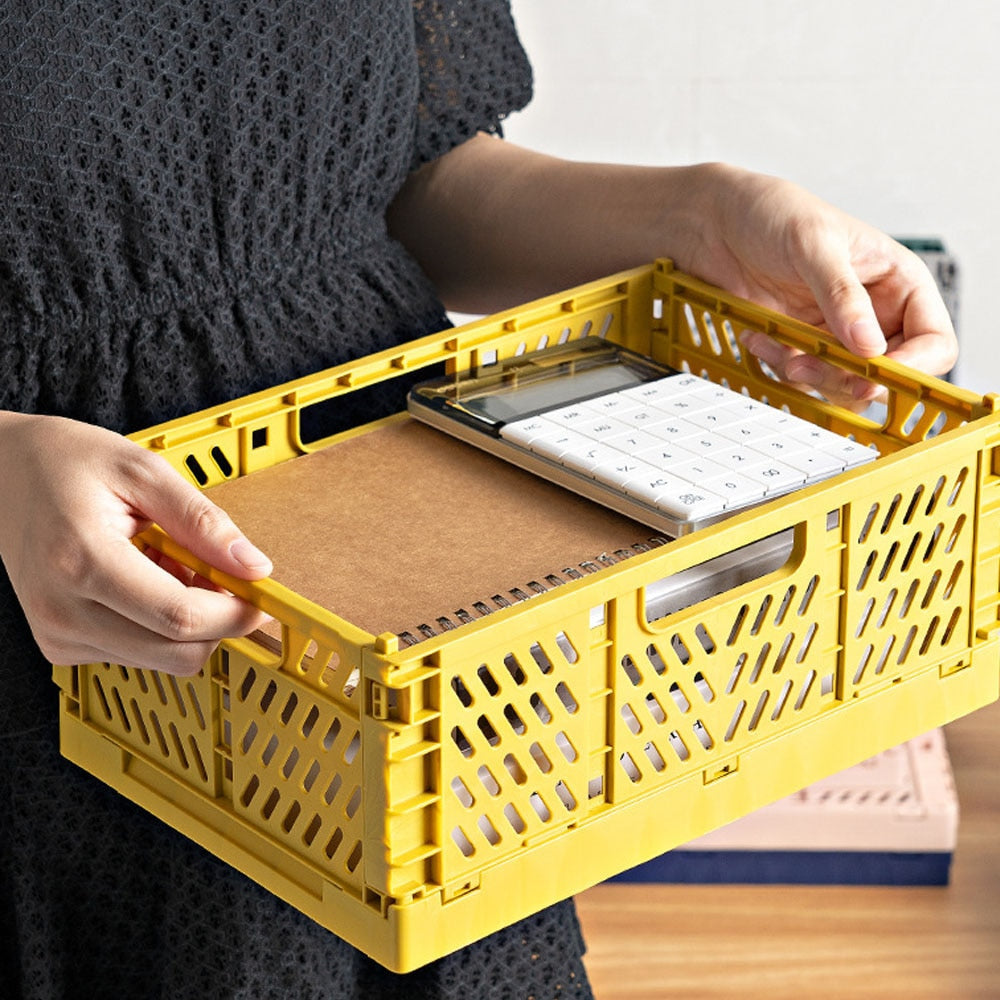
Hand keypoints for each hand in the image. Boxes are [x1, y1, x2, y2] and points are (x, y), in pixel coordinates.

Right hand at [0, 413, 271, 675]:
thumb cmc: (67, 463)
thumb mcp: (143, 470)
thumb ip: (202, 522)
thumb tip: (254, 567)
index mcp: (84, 560)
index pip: (181, 617)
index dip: (235, 613)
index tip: (261, 595)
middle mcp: (63, 610)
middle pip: (176, 654)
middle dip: (217, 623)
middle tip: (218, 575)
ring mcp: (58, 634)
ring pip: (162, 660)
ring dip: (187, 623)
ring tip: (166, 566)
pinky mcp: (60, 646)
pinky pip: (138, 654)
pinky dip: (159, 626)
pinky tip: (143, 582)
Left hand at [682, 164, 957, 406]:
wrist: (714, 222)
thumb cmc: (771, 213)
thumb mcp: (813, 244)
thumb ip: (841, 294)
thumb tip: (869, 345)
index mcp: (897, 281)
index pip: (932, 340)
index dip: (912, 365)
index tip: (873, 373)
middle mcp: (872, 312)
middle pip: (885, 372)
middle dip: (849, 377)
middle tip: (812, 366)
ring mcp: (835, 332)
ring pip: (843, 383)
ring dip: (811, 376)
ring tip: (781, 348)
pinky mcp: (800, 344)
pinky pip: (802, 376)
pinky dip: (780, 365)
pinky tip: (758, 337)